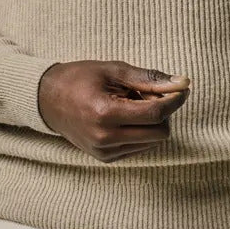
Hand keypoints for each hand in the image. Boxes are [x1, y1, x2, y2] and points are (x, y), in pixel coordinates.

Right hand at [37, 60, 190, 160]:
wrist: (46, 100)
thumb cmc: (79, 78)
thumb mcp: (113, 70)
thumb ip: (149, 78)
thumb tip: (183, 83)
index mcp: (106, 113)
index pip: (156, 113)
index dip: (175, 99)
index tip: (182, 87)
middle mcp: (105, 138)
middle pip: (160, 132)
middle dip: (162, 111)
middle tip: (146, 93)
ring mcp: (105, 152)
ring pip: (152, 142)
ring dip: (151, 122)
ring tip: (129, 104)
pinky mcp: (106, 158)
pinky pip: (139, 148)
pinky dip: (140, 132)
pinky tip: (124, 117)